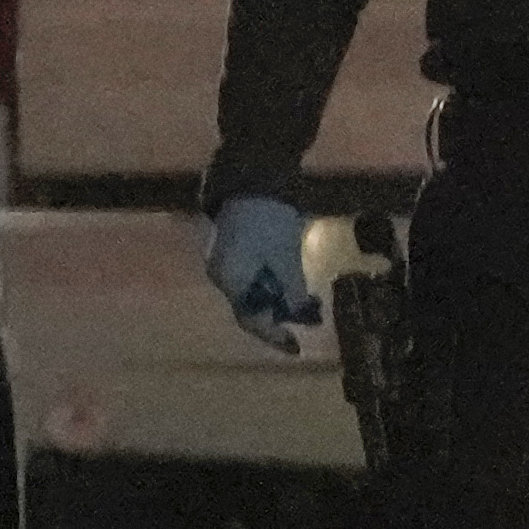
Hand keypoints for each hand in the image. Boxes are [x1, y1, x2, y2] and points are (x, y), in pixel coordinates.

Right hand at [204, 195, 320, 353]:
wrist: (253, 180)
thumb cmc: (270, 219)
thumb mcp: (286, 256)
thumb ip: (292, 289)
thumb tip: (302, 316)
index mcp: (230, 280)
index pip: (251, 319)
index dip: (274, 336)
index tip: (296, 349)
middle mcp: (222, 276)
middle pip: (250, 308)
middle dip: (278, 319)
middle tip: (306, 325)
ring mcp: (225, 263)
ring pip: (252, 294)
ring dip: (277, 302)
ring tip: (306, 306)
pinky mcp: (233, 252)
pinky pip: (252, 279)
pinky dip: (272, 286)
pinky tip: (292, 286)